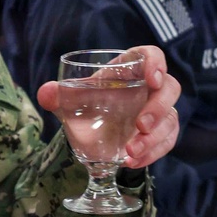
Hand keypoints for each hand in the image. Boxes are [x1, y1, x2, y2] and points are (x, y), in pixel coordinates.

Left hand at [38, 44, 180, 168]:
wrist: (91, 129)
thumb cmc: (88, 103)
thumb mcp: (71, 99)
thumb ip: (58, 94)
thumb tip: (45, 93)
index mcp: (130, 68)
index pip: (151, 55)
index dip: (156, 63)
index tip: (152, 79)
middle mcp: (150, 87)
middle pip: (169, 89)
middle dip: (158, 108)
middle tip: (140, 125)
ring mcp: (159, 111)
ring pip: (171, 119)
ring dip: (154, 138)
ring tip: (130, 152)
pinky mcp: (161, 133)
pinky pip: (167, 142)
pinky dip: (153, 153)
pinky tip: (131, 162)